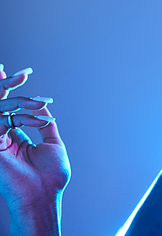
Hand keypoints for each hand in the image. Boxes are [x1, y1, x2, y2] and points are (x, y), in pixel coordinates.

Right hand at [0, 65, 69, 235]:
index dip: (14, 92)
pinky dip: (18, 114)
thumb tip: (44, 107)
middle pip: (0, 106)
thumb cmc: (51, 176)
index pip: (11, 110)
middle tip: (16, 71)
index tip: (22, 74)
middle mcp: (4, 139)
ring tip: (20, 84)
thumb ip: (45, 124)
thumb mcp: (53, 144)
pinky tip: (32, 112)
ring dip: (12, 96)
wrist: (44, 194)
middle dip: (5, 86)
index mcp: (16, 139)